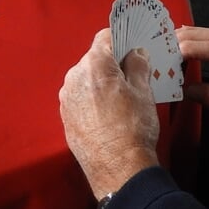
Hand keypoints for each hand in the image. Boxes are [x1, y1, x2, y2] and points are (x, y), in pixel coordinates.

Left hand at [59, 29, 161, 197]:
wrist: (118, 169)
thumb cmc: (133, 129)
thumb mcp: (144, 92)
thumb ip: (137, 65)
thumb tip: (135, 53)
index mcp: (94, 65)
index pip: (105, 38)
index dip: (121, 40)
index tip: (132, 46)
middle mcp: (74, 77)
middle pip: (94, 59)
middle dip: (112, 64)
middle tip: (132, 77)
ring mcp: (67, 98)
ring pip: (86, 79)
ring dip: (101, 83)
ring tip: (122, 100)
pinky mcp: (65, 116)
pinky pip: (80, 98)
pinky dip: (92, 99)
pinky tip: (108, 114)